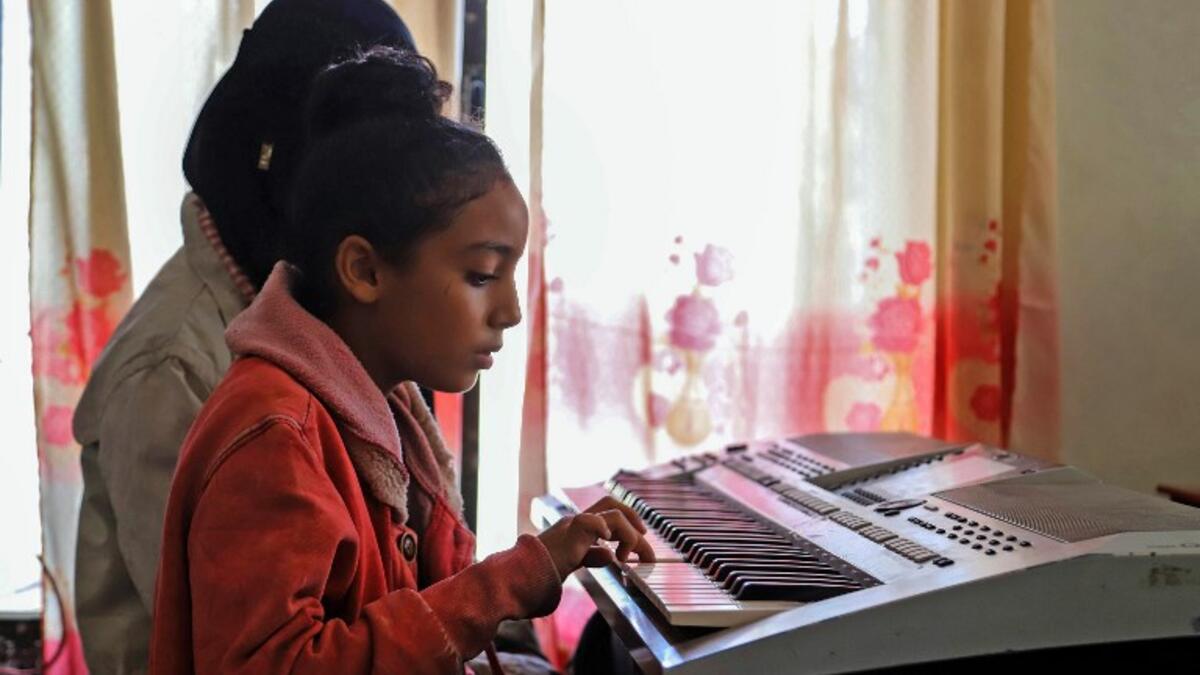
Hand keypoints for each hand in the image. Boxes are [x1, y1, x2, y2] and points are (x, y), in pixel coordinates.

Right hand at [537, 496, 656, 579]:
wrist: (524, 574)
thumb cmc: (543, 569)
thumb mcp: (574, 562)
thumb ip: (592, 556)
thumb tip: (610, 555)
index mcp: (580, 526)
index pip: (608, 512)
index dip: (629, 521)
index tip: (641, 538)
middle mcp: (578, 521)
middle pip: (612, 503)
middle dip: (634, 518)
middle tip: (644, 538)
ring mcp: (574, 525)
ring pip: (611, 514)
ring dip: (628, 535)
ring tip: (627, 556)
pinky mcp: (569, 533)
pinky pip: (590, 521)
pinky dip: (604, 529)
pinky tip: (610, 545)